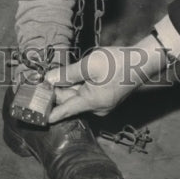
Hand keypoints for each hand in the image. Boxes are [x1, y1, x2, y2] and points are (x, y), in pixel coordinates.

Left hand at [44, 45, 158, 123]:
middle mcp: (97, 107)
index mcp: (92, 103)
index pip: (65, 111)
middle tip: (40, 82)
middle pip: (70, 100)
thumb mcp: (89, 65)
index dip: (49, 113)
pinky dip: (78, 85)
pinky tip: (74, 75)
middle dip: (56, 91)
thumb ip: (67, 74)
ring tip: (54, 76)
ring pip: (78, 95)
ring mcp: (103, 103)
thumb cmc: (117, 62)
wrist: (142, 60)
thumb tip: (48, 80)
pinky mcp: (107, 97)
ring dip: (67, 86)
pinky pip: (87, 93)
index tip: (36, 117)